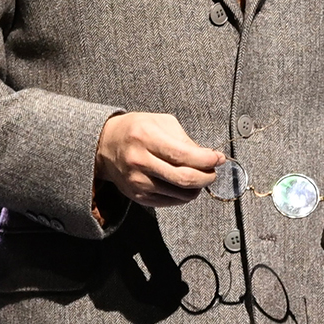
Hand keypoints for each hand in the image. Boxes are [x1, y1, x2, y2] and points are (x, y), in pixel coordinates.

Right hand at [96, 110, 227, 212]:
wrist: (105, 146)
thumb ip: (185, 139)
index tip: (219, 159)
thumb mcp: (160, 122)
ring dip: (197, 187)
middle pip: (185, 179)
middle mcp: (140, 161)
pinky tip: (184, 184)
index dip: (207, 160)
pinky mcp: (138, 197)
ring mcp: (138, 182)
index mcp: (146, 138)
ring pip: (181, 194)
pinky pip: (171, 201)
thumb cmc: (136, 130)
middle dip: (207, 177)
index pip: (184, 156)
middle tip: (213, 172)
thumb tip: (208, 157)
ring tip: (200, 177)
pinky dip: (183, 195)